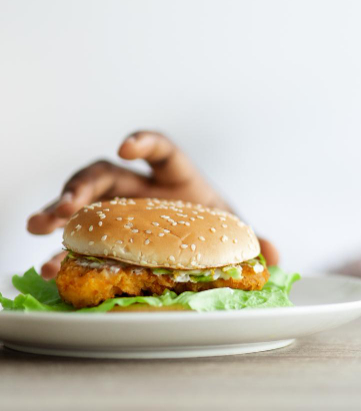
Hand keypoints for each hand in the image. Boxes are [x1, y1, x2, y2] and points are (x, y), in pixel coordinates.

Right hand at [27, 131, 279, 276]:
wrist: (204, 247)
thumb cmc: (216, 229)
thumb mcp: (235, 234)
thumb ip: (253, 241)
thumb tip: (274, 257)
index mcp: (177, 177)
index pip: (161, 150)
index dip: (145, 143)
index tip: (129, 146)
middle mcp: (141, 186)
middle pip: (106, 173)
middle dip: (82, 185)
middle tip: (63, 204)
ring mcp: (117, 208)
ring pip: (81, 199)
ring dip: (56, 209)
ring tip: (38, 225)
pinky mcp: (104, 235)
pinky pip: (78, 239)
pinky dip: (62, 251)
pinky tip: (49, 266)